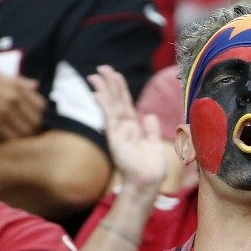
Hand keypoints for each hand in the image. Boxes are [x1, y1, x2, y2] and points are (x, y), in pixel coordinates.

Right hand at [0, 64, 45, 140]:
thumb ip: (17, 81)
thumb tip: (35, 85)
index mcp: (15, 86)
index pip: (42, 105)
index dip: (39, 113)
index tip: (33, 117)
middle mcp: (13, 99)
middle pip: (36, 121)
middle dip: (34, 127)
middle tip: (26, 129)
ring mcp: (3, 113)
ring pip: (26, 132)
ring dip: (23, 136)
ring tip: (16, 134)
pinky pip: (10, 138)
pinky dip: (11, 141)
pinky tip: (5, 138)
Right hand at [88, 65, 167, 195]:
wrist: (147, 182)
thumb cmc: (151, 168)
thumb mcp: (155, 144)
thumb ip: (151, 130)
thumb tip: (150, 116)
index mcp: (133, 128)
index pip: (125, 103)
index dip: (120, 89)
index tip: (114, 74)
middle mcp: (123, 128)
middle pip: (116, 101)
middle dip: (109, 84)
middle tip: (101, 67)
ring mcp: (117, 133)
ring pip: (110, 107)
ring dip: (103, 90)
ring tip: (95, 75)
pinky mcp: (115, 139)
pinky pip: (109, 119)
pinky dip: (103, 106)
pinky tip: (97, 94)